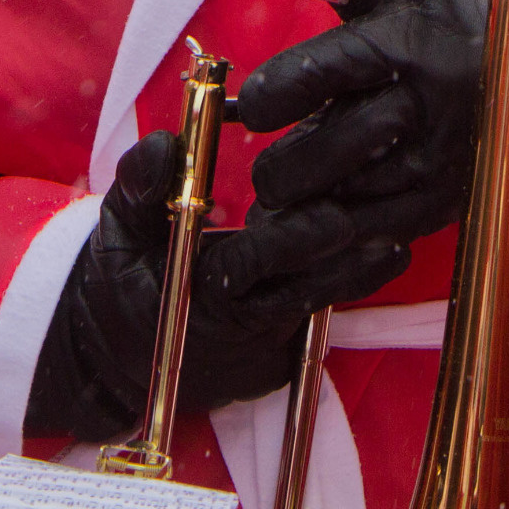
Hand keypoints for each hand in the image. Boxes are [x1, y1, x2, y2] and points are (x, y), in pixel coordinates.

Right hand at [24, 129, 408, 443]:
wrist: (114, 359)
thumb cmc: (118, 284)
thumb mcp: (116, 229)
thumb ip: (141, 186)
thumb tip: (167, 143)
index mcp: (197, 298)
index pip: (253, 270)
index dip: (292, 243)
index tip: (331, 212)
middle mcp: (236, 334)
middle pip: (298, 293)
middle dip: (338, 262)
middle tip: (375, 226)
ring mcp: (259, 355)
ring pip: (314, 310)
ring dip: (352, 279)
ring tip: (394, 245)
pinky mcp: (276, 364)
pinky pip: (312, 324)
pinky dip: (340, 293)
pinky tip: (375, 262)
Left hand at [234, 0, 508, 242]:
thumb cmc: (447, 20)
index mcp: (409, 45)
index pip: (326, 70)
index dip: (276, 92)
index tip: (252, 106)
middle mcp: (429, 106)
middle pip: (337, 147)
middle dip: (287, 167)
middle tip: (264, 170)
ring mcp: (442, 162)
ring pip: (355, 199)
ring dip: (309, 204)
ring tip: (285, 195)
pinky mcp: (447, 204)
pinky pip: (379, 231)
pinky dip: (339, 231)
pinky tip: (318, 219)